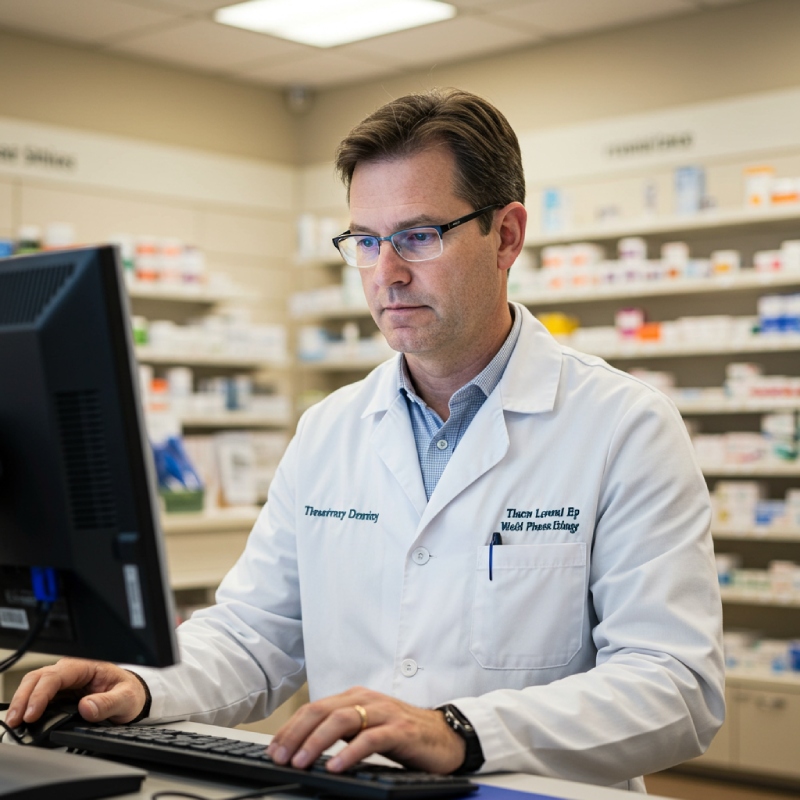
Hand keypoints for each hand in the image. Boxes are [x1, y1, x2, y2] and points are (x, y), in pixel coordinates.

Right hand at [5, 658, 146, 727]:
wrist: (132, 695)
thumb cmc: (129, 692)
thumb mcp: (126, 698)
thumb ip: (108, 703)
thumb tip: (86, 707)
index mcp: (86, 666)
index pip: (56, 676)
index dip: (41, 694)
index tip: (32, 714)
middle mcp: (71, 671)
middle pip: (38, 678)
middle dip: (23, 697)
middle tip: (15, 719)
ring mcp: (63, 682)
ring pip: (34, 685)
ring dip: (21, 701)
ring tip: (14, 721)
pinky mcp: (59, 694)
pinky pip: (38, 696)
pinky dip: (27, 706)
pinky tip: (22, 719)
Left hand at [266, 686, 465, 774]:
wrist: (445, 735)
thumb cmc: (401, 733)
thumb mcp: (365, 728)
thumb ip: (340, 732)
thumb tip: (303, 749)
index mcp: (354, 697)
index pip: (314, 708)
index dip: (290, 729)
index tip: (273, 750)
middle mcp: (366, 699)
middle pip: (322, 711)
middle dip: (295, 735)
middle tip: (279, 757)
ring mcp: (384, 713)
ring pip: (342, 720)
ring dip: (316, 742)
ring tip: (301, 762)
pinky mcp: (400, 730)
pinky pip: (370, 739)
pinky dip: (350, 753)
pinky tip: (336, 767)